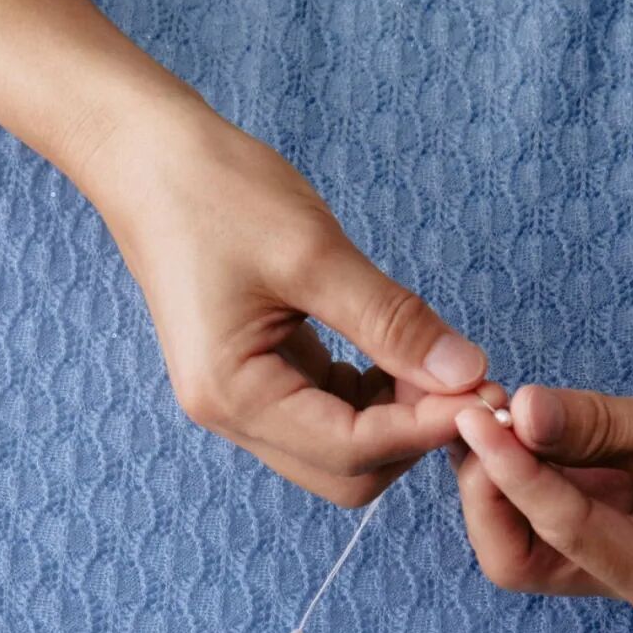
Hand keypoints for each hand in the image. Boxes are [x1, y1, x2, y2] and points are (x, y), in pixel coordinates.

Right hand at [82, 91, 488, 505]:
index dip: (425, 428)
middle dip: (411, 436)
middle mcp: (232, 415)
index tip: (486, 392)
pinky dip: (372, 398)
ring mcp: (241, 402)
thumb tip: (468, 372)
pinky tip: (398, 354)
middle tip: (463, 379)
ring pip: (340, 452)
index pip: (350, 449)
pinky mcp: (255, 380)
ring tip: (436, 361)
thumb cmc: (215, 192)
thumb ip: (392, 321)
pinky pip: (326, 415)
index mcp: (234, 395)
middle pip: (345, 473)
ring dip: (395, 420)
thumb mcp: (314, 253)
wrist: (146, 160)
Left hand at [448, 354, 632, 624]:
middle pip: (520, 557)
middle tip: (475, 419)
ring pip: (518, 530)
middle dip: (491, 490)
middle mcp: (628, 577)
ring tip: (485, 411)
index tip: (480, 419)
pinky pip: (536, 498)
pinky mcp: (600, 513)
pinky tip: (501, 419)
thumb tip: (520, 411)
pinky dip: (514, 461)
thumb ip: (598, 424)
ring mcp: (609, 549)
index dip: (514, 474)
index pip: (562, 532)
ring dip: (493, 473)